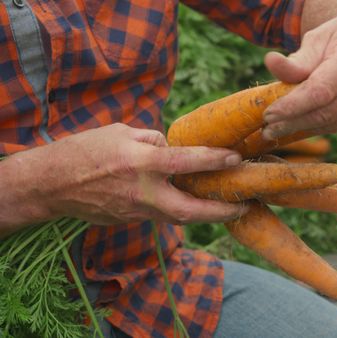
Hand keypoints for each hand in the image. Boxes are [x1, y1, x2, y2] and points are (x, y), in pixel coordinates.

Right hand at [0, 123, 245, 231]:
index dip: (214, 160)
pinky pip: (163, 216)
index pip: (185, 163)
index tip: (235, 158)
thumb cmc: (85, 150)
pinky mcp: (131, 220)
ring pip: (180, 218)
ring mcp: (137, 211)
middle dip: (221, 211)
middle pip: (191, 210)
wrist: (51, 183)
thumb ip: (154, 140)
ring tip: (228, 207)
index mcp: (140, 163)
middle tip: (245, 205)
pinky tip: (194, 203)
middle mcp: (142, 192)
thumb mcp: (122, 132)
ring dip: (206, 215)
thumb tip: (175, 148)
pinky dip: (182, 211)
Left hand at [262, 8, 336, 139]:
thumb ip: (297, 59)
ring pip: (330, 124)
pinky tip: (301, 122)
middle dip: (291, 122)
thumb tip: (270, 63)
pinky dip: (316, 127)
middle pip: (324, 113)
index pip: (320, 91)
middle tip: (267, 127)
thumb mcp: (319, 38)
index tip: (269, 113)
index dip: (292, 106)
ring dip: (300, 128)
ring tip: (277, 127)